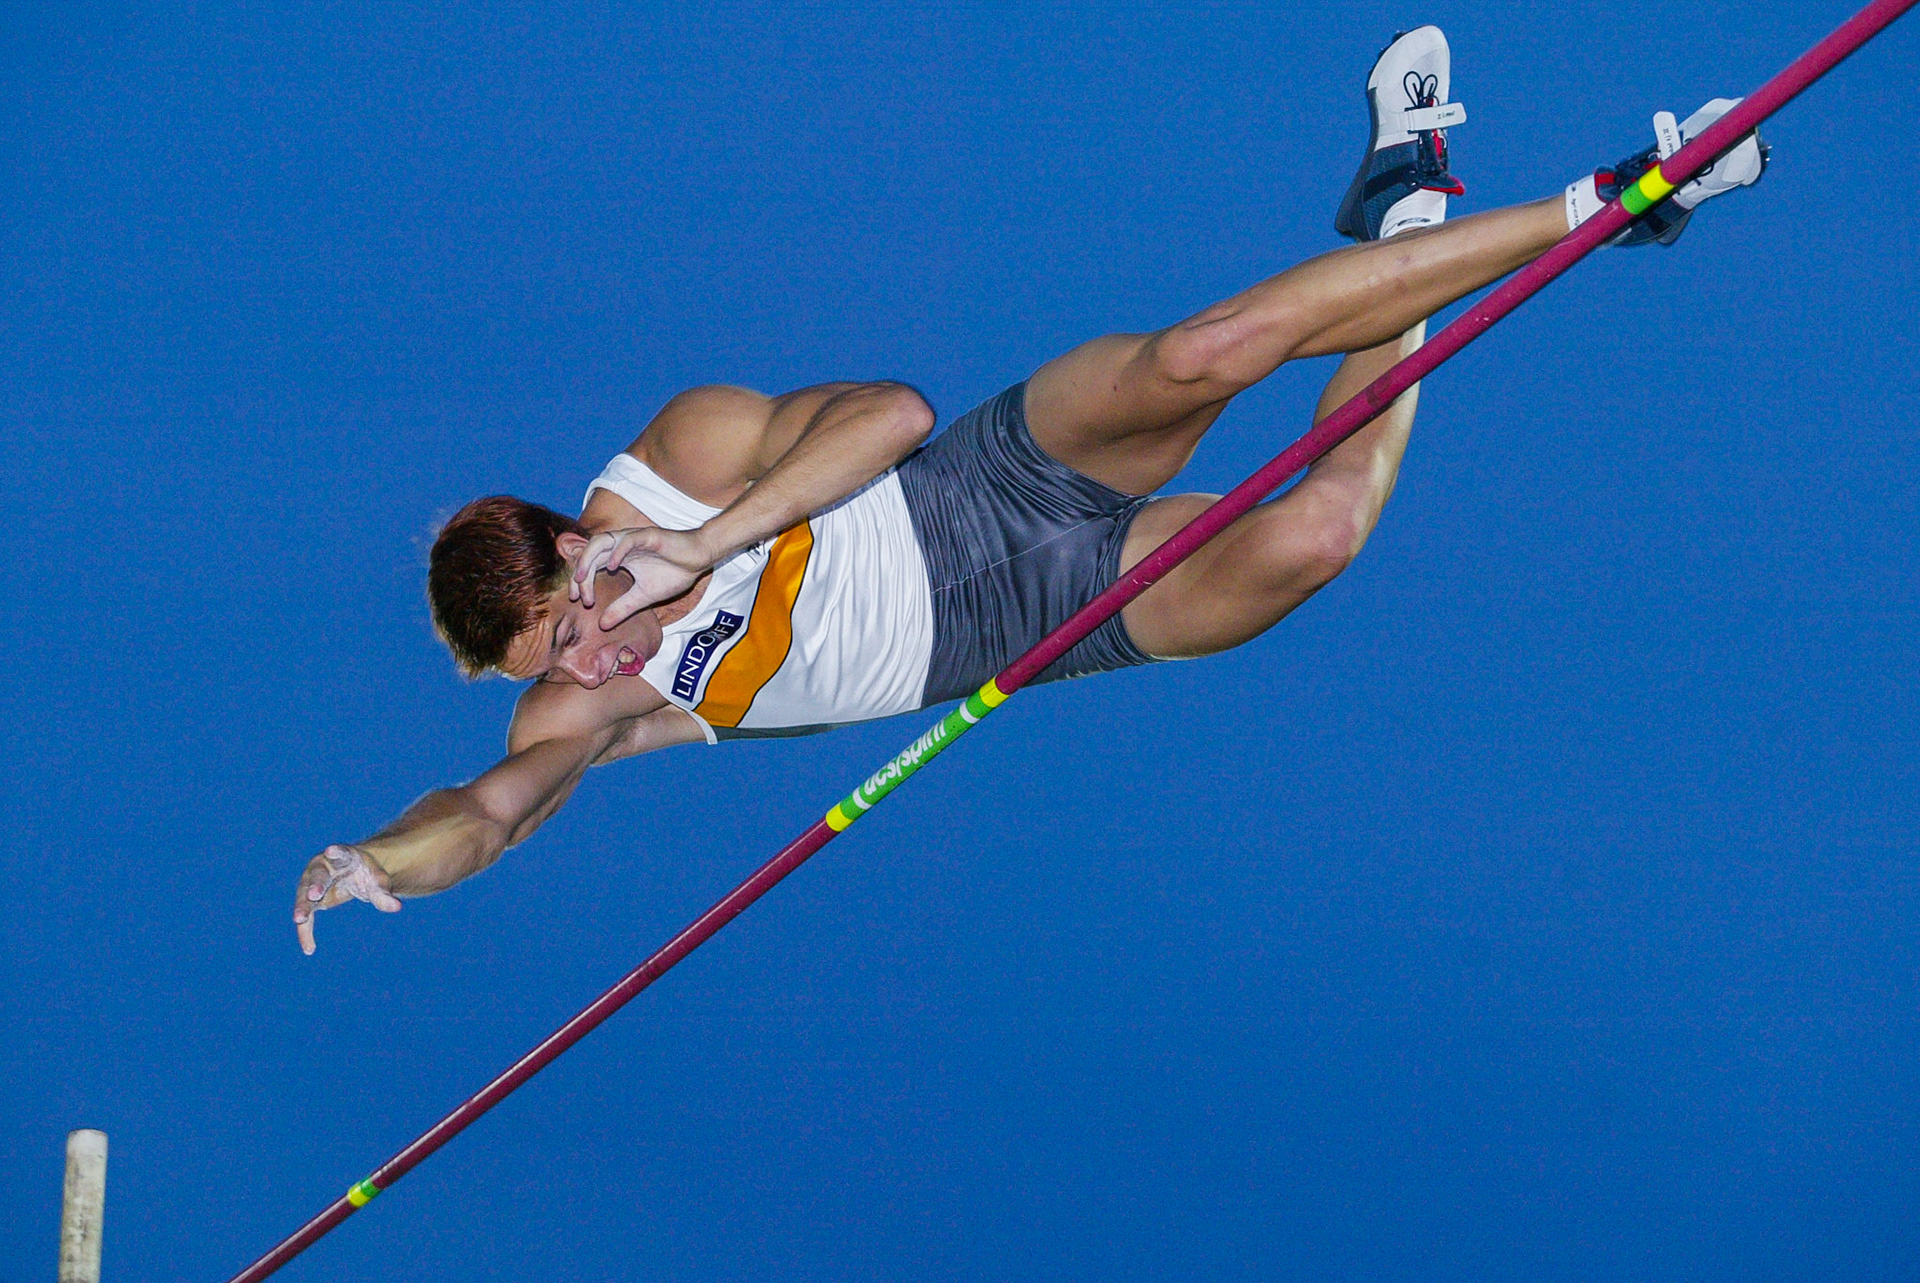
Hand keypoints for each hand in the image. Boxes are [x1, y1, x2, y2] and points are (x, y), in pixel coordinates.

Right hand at [293, 844, 401, 954]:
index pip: (340, 852)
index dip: (336, 852)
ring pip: (304, 895)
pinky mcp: (308, 900)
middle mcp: (323, 866)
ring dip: (302, 907)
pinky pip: (305, 916)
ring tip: (300, 919)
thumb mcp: (377, 882)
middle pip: (318, 875)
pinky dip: (305, 931)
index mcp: (343, 856)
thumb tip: (397, 907)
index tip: (331, 851)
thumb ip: (383, 894)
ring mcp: (311, 883)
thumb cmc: (366, 874)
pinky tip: (309, 948)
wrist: (353, 873)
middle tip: (313, 894)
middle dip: (315, 885)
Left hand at [570, 526, 714, 629]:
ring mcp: (633, 539)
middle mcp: (621, 545)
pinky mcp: (648, 536)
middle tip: (577, 596)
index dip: (581, 582)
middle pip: (590, 554)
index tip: (580, 601)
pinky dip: (617, 552)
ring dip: (589, 558)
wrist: (698, 559)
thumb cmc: (673, 573)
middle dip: (579, 574)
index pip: (591, 566)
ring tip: (584, 577)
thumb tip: (603, 625)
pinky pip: (628, 540)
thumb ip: (623, 608)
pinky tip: (613, 567)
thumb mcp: (643, 596)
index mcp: (618, 557)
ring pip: (602, 541)